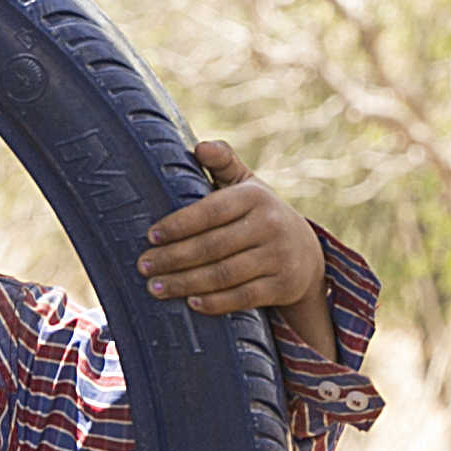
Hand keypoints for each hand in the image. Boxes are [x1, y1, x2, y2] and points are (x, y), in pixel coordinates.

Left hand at [139, 141, 336, 357]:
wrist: (307, 252)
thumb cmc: (261, 214)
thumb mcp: (247, 185)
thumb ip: (223, 162)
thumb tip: (200, 147)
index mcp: (255, 197)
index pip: (211, 211)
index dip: (179, 225)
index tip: (151, 236)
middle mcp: (270, 226)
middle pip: (213, 246)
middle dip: (173, 258)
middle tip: (143, 266)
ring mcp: (278, 257)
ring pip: (224, 275)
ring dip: (185, 284)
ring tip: (156, 288)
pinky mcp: (282, 285)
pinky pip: (243, 297)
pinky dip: (215, 303)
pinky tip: (190, 303)